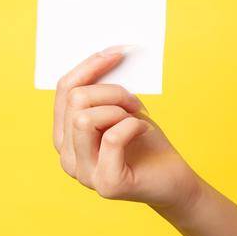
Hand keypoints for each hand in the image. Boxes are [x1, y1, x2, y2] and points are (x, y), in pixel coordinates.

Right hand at [53, 47, 200, 217]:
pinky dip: (133, 125)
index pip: (63, 90)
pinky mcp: (106, 184)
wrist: (172, 178)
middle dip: (112, 91)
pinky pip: (112, 137)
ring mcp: (84, 174)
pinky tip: (143, 130)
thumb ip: (104, 91)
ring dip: (119, 109)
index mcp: (65, 136)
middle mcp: (67, 157)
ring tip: (137, 118)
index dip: (90, 65)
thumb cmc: (145, 141)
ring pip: (85, 117)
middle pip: (75, 100)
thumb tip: (105, 55)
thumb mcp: (121, 109)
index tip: (118, 51)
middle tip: (135, 102)